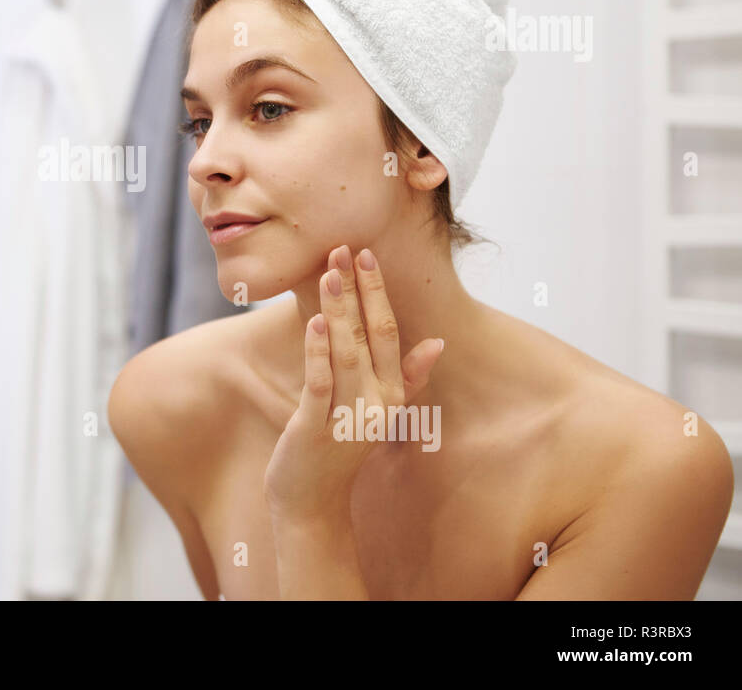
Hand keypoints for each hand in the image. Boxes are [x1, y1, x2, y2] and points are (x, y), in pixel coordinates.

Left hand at [264, 245, 442, 524]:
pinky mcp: (316, 429)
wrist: (312, 503)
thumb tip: (438, 343)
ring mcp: (347, 417)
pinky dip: (318, 353)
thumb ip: (406, 377)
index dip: (379, 293)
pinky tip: (313, 322)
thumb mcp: (379, 412)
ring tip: (330, 272)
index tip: (369, 254)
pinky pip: (319, 385)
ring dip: (339, 311)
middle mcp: (376, 404)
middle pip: (372, 336)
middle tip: (347, 247)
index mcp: (391, 395)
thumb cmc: (339, 450)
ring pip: (346, 354)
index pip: (391, 333)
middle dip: (360, 291)